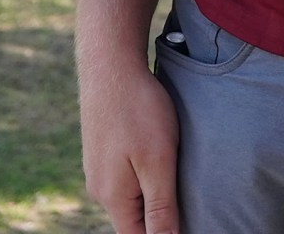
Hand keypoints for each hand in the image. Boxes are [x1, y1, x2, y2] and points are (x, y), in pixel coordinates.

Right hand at [80, 58, 181, 233]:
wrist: (110, 65)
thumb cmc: (138, 110)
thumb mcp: (158, 161)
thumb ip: (161, 207)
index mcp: (112, 197)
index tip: (185, 221)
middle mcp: (100, 188)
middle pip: (133, 219)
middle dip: (160, 217)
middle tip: (185, 193)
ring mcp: (98, 167)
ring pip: (131, 196)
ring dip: (153, 193)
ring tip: (175, 172)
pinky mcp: (102, 150)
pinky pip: (126, 176)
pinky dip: (144, 174)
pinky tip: (158, 154)